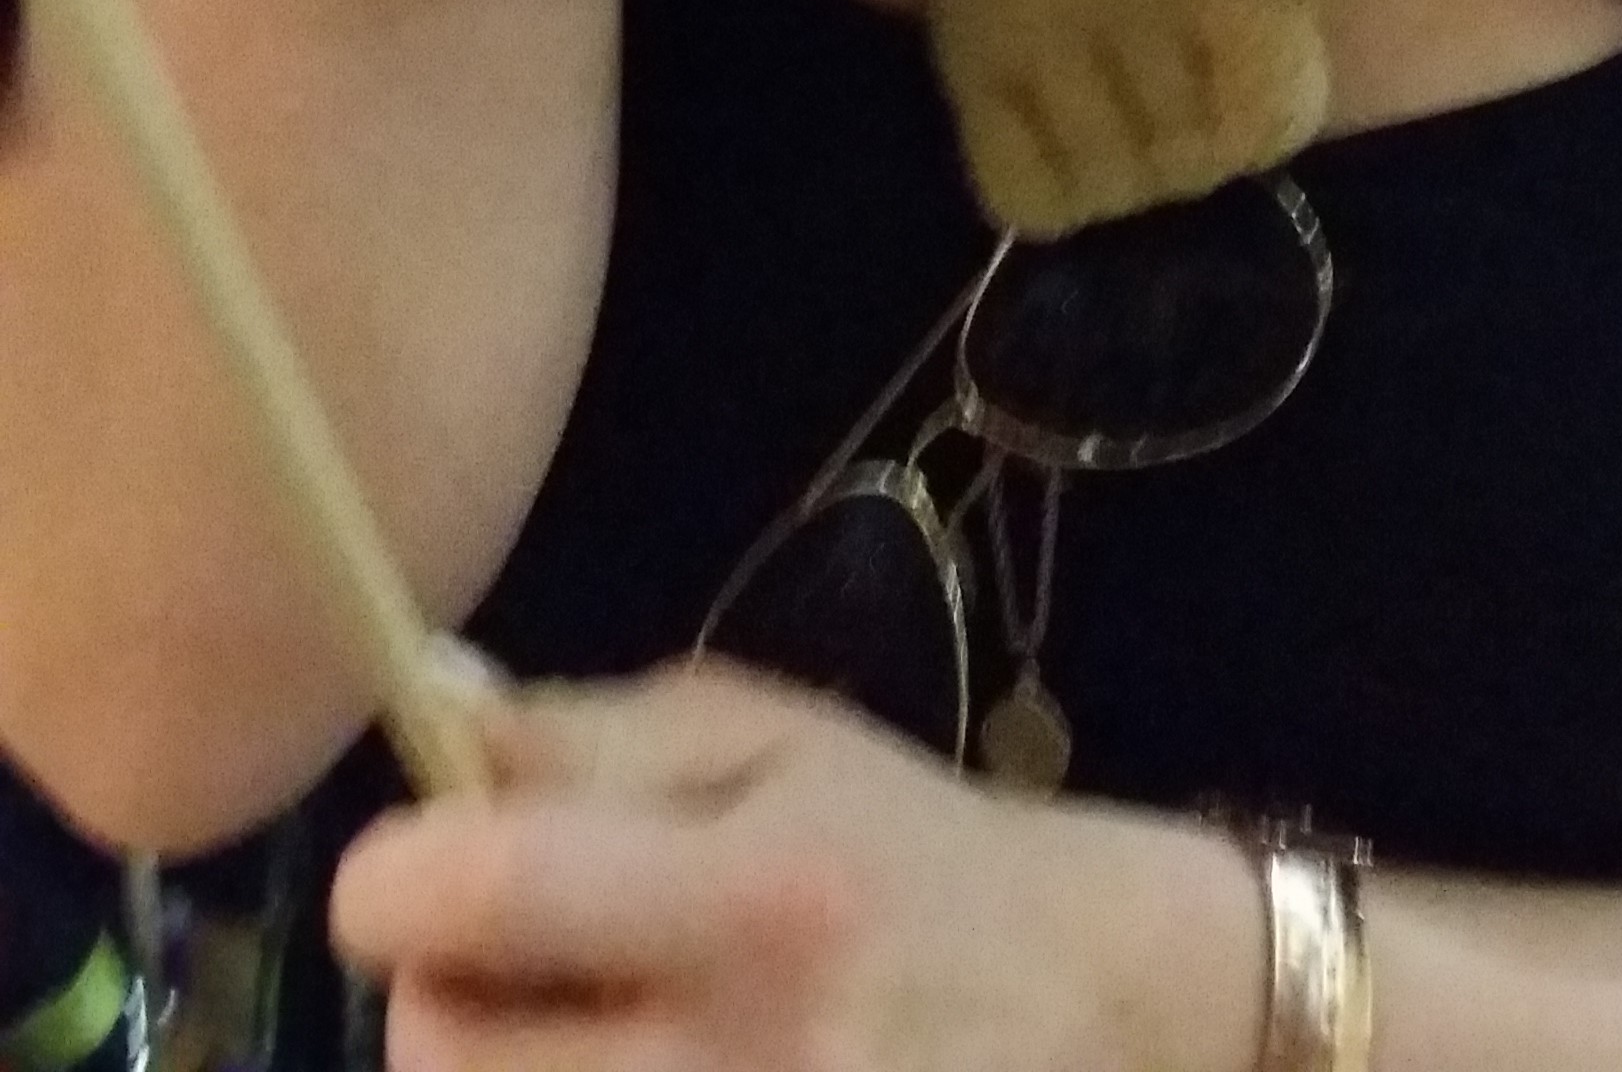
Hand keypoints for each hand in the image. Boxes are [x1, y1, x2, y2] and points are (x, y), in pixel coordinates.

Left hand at [332, 658, 1264, 1071]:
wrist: (1102, 1016)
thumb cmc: (918, 852)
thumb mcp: (776, 739)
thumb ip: (586, 736)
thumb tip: (425, 709)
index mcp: (759, 895)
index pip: (482, 895)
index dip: (396, 880)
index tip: (414, 871)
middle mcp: (753, 1059)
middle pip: (443, 1058)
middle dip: (440, 1000)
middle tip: (505, 966)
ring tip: (580, 1027)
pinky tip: (638, 1068)